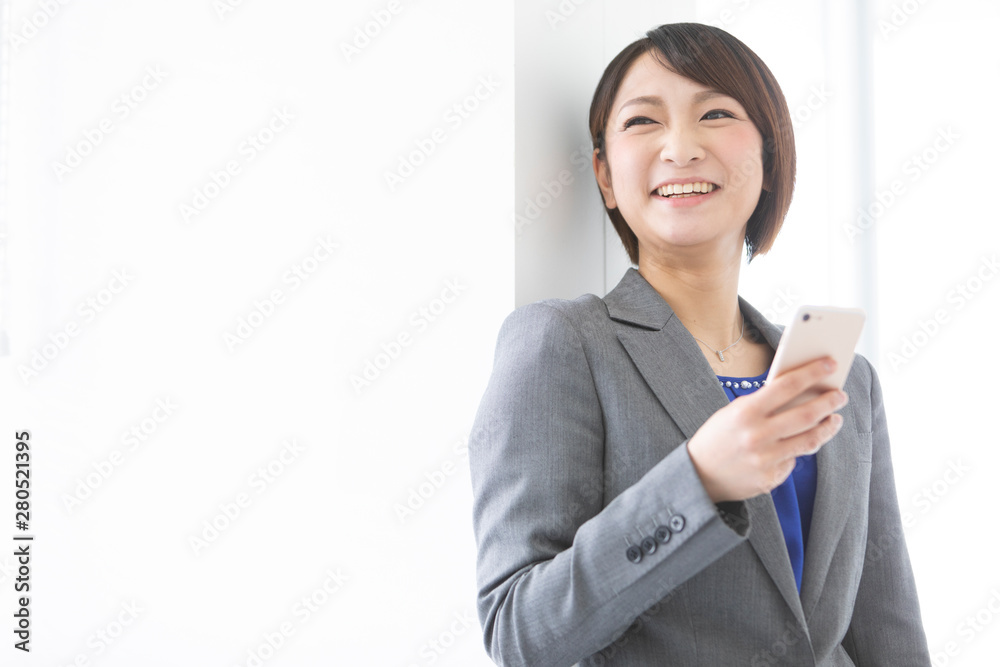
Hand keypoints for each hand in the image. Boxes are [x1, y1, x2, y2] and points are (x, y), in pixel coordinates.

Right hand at [687, 356, 847, 501]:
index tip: (830, 364)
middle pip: (806, 414)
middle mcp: (757, 436)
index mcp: (745, 412)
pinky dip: (798, 450)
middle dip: (829, 402)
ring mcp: (765, 459)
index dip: (812, 372)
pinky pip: (793, 461)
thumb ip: (763, 404)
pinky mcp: (770, 478)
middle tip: (840, 395)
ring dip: (827, 428)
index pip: (787, 386)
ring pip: (809, 441)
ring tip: (834, 419)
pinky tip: (799, 444)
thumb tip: (800, 393)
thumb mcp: (733, 412)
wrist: (698, 475)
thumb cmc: (718, 438)